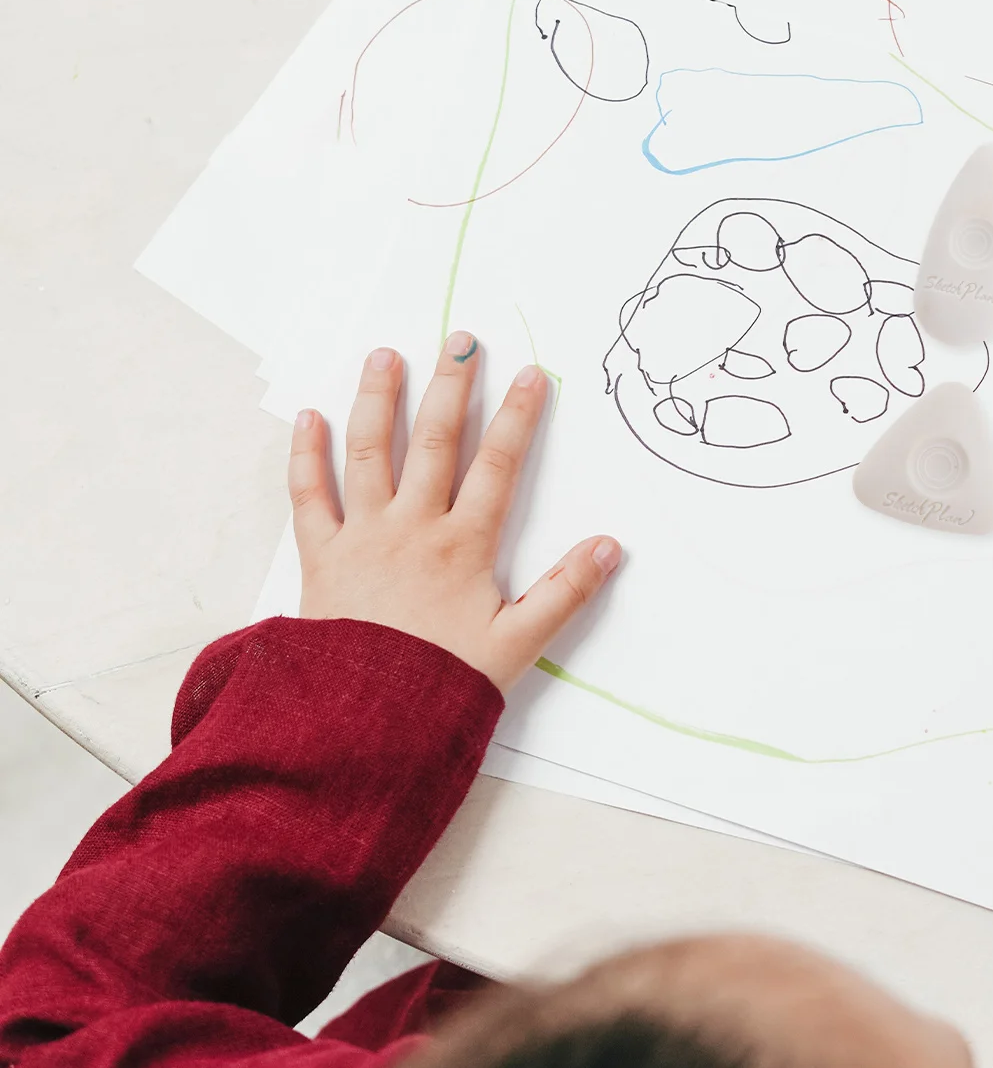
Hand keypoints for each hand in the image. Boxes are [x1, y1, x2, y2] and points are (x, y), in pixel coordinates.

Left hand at [288, 332, 619, 692]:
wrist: (359, 726)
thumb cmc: (441, 686)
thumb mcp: (517, 645)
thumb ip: (565, 593)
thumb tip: (611, 546)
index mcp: (463, 546)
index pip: (499, 466)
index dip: (519, 417)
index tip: (531, 373)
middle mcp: (412, 528)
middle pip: (436, 442)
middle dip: (452, 387)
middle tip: (461, 340)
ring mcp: (362, 537)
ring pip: (370, 453)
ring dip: (379, 400)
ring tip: (386, 356)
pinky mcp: (320, 557)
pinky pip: (308, 496)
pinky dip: (306, 455)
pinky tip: (310, 417)